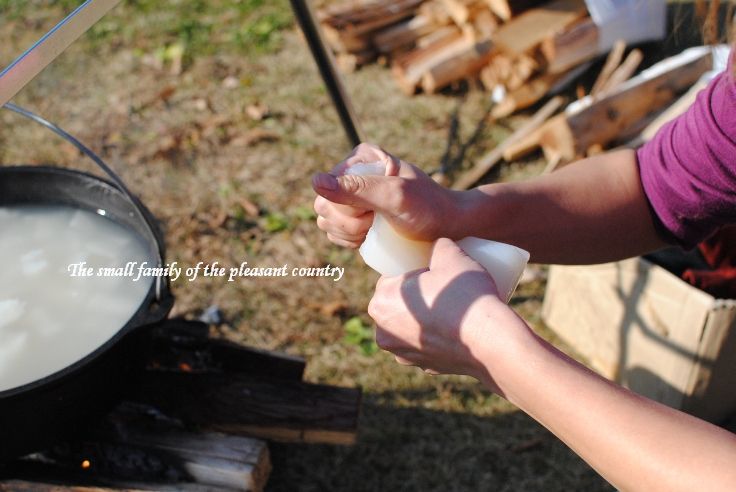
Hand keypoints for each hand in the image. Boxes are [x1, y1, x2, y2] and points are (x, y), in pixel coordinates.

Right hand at [312, 143, 464, 248]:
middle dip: (347, 224)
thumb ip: (357, 188)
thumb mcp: (394, 197)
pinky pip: (334, 229)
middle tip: (377, 224)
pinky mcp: (357, 213)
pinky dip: (347, 239)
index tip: (375, 216)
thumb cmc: (428, 210)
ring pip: (327, 220)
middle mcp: (355, 172)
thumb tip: (315, 181)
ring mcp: (354, 194)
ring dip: (348, 233)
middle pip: (324, 206)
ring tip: (377, 229)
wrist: (450, 226)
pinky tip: (369, 237)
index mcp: (361, 158)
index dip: (347, 211)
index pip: (327, 190)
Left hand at [367, 238, 532, 390]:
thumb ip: (438, 244)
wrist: (491, 341)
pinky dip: (439, 336)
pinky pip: (429, 343)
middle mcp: (384, 332)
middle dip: (417, 295)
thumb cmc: (465, 296)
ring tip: (452, 306)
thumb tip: (438, 243)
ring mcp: (404, 354)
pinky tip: (457, 327)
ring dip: (426, 316)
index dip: (412, 272)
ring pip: (412, 325)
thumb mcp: (451, 254)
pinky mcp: (425, 367)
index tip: (433, 271)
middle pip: (400, 303)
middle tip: (444, 286)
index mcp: (381, 302)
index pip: (392, 278)